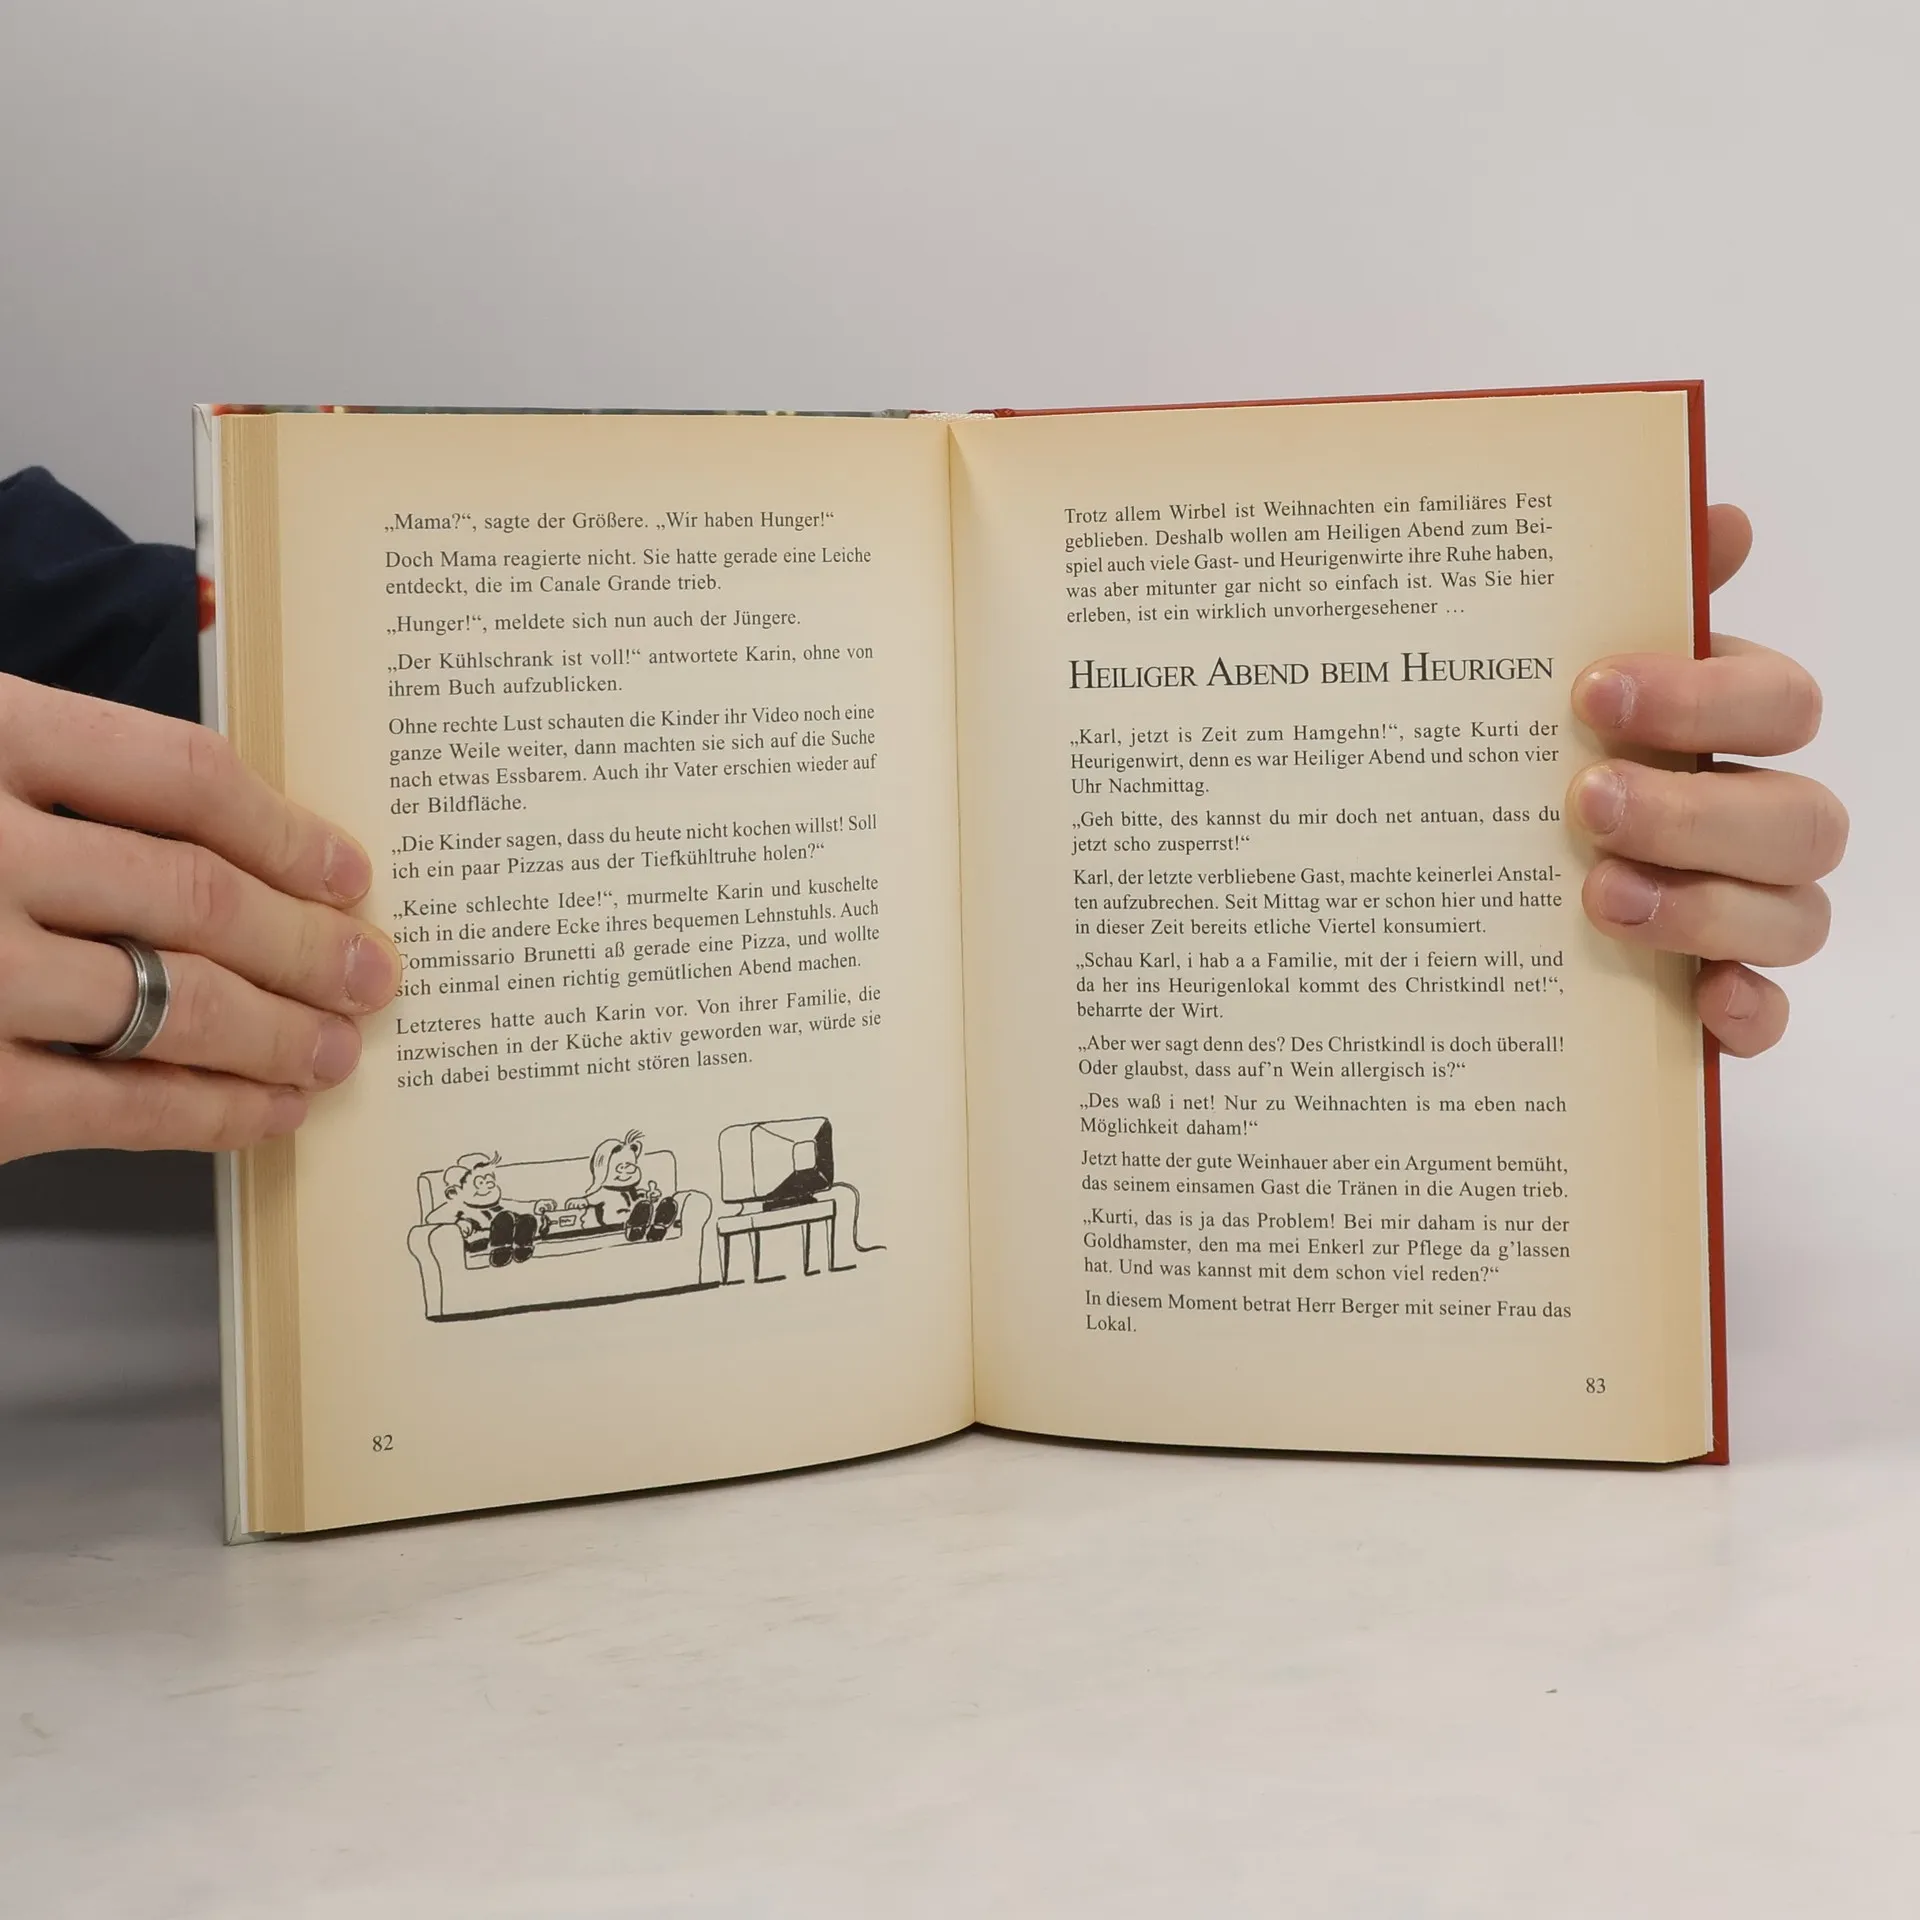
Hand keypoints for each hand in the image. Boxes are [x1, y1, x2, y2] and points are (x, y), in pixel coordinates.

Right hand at [0, 675, 400, 1161]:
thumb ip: (47, 779)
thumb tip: (226, 845)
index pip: (180, 776)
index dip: (286, 830)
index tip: (348, 871)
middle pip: (197, 895)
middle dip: (308, 944)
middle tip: (374, 971)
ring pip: (177, 1003)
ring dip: (281, 1033)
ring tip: (337, 1048)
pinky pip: (118, 1106)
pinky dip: (212, 1115)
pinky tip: (267, 1115)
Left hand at [1568, 505, 1843, 1055]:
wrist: (1428, 882)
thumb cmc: (1519, 755)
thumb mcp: (1540, 673)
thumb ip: (1627, 594)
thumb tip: (1714, 511)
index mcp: (1718, 731)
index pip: (1777, 702)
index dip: (1703, 697)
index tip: (1590, 691)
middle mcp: (1747, 818)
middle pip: (1798, 815)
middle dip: (1696, 810)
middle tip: (1586, 803)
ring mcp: (1741, 912)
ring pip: (1796, 915)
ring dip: (1708, 907)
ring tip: (1599, 898)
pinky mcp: (1713, 998)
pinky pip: (1769, 1015)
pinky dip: (1746, 1011)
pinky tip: (1699, 1003)